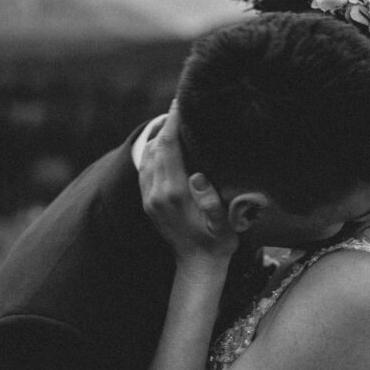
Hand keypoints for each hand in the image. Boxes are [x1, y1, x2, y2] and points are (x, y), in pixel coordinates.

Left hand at [139, 103, 238, 265]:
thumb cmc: (217, 243)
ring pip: (147, 158)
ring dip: (157, 137)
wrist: (197, 266)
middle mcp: (157, 194)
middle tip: (178, 105)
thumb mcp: (224, 225)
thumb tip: (198, 176)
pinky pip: (145, 170)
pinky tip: (162, 145)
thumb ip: (212, 202)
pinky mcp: (149, 203)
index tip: (180, 104)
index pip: (169, 148)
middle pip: (155, 148)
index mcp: (174, 194)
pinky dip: (151, 153)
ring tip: (172, 121)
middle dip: (165, 124)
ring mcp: (150, 199)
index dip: (173, 124)